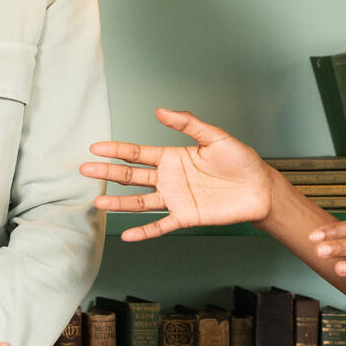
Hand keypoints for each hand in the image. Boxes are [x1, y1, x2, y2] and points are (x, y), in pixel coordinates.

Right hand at [83, 108, 276, 241]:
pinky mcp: (186, 217)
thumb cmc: (241, 162)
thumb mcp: (214, 137)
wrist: (260, 188)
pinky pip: (160, 225)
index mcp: (173, 157)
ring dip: (119, 202)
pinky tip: (127, 234)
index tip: (96, 148)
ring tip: (99, 201)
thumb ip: (187, 124)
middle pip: (132, 176)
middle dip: (108, 173)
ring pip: (140, 202)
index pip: (137, 154)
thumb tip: (160, 111)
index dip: (116, 150)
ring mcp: (175, 199)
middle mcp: (169, 178)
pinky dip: (144, 231)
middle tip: (85, 170)